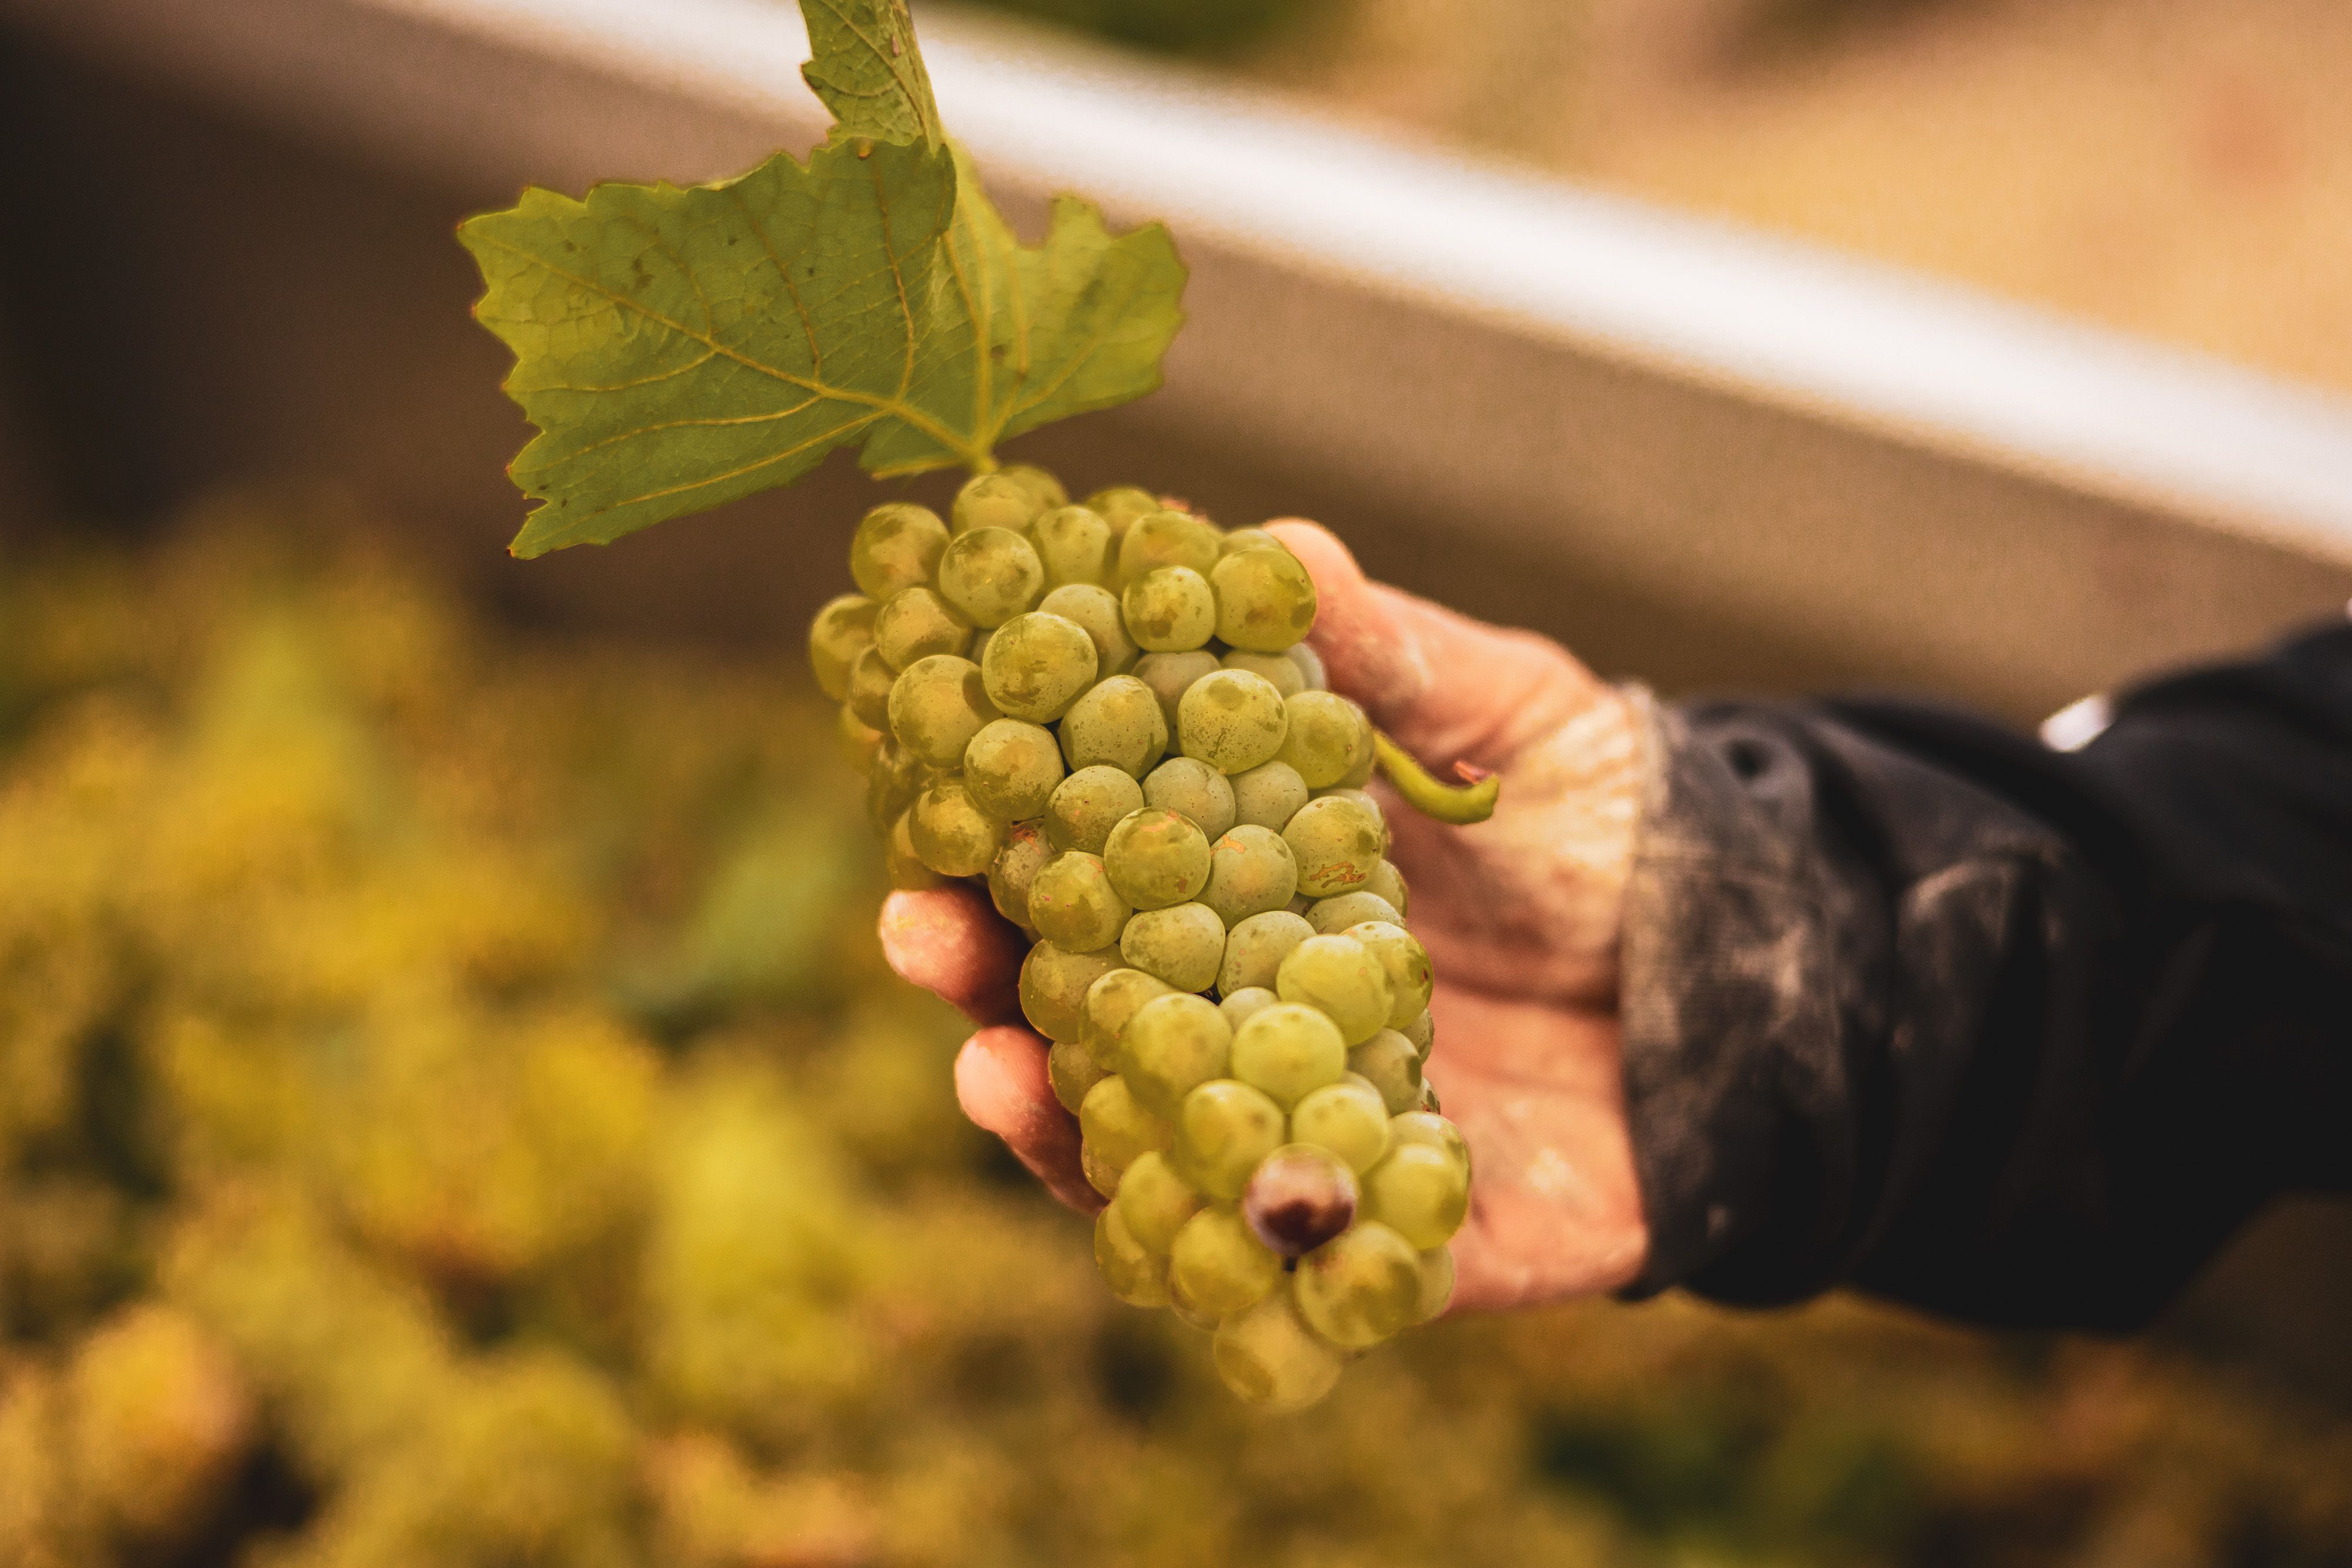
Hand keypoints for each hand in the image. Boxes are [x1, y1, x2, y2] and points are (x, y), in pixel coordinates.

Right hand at [879, 520, 1650, 1309]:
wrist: (1784, 959)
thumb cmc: (1621, 823)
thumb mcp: (1507, 713)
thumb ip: (1387, 654)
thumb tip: (1268, 544)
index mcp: (1261, 898)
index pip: (1095, 887)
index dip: (1004, 855)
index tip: (932, 810)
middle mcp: (1266, 1023)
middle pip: (1090, 1023)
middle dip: (990, 987)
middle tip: (923, 934)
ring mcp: (1326, 1138)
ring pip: (1158, 1154)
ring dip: (1057, 1128)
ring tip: (990, 1071)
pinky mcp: (1413, 1246)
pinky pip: (1302, 1264)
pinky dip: (1232, 1245)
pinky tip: (1183, 1206)